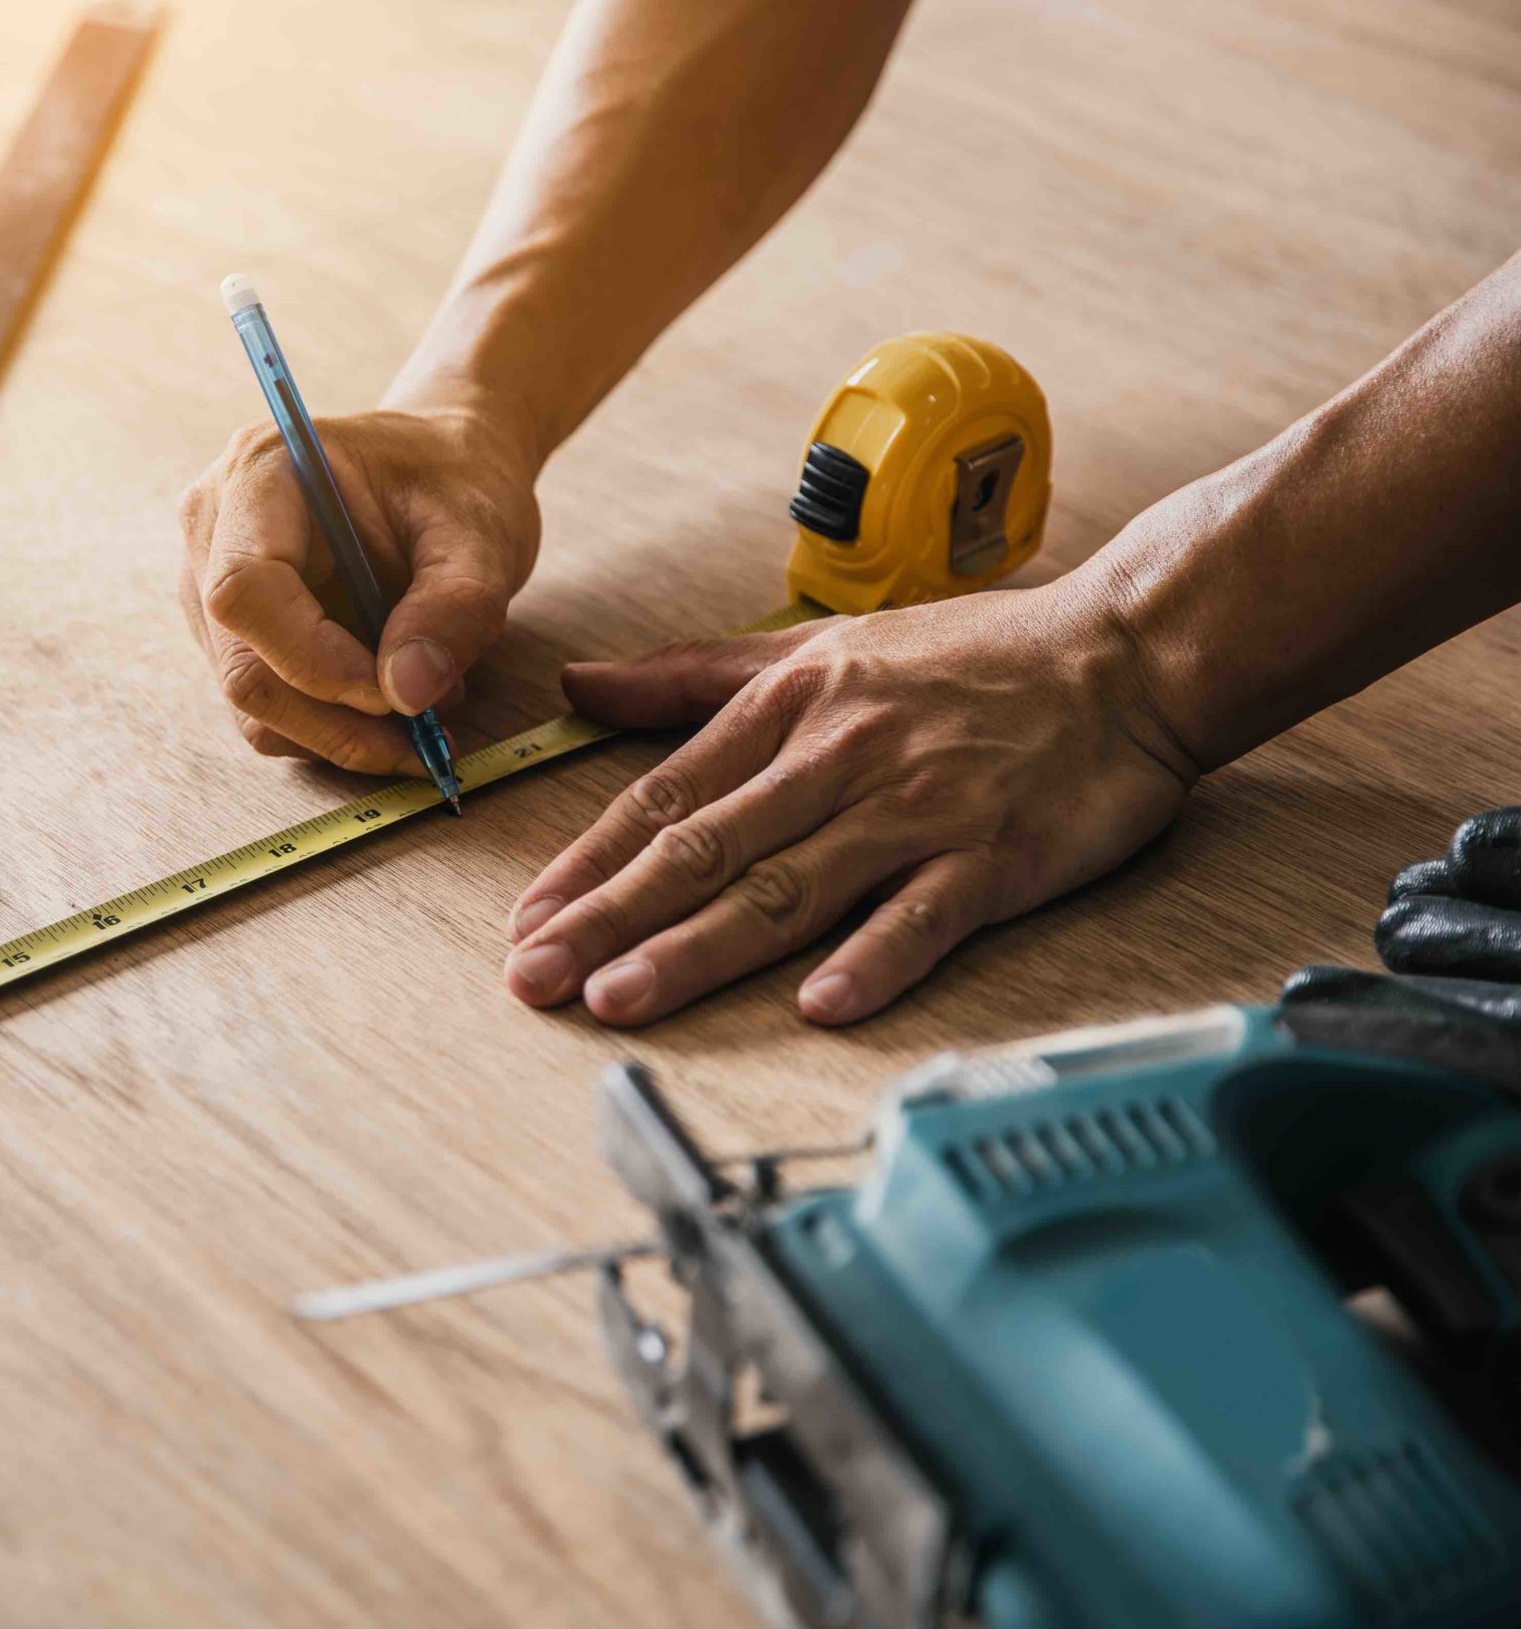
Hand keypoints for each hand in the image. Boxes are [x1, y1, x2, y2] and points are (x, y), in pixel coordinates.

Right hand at [176, 407, 539, 772]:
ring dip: (338, 732)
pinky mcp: (232, 632)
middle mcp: (215, 526)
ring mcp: (210, 582)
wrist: (444, 468)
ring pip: (251, 701)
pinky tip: (392, 700)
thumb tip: (409, 695)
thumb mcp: (481, 533)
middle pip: (241, 664)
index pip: (246, 589)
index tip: (396, 693)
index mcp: (261, 469)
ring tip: (423, 708)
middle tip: (422, 740)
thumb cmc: (457, 478)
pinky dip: (331, 728)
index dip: (313, 659)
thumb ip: (455, 607)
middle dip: (333, 720)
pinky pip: (266, 707)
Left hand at [502, 582, 1198, 1024]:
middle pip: (704, 851)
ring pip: (789, 888)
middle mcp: (839, 758)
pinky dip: (874, 958)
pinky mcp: (996, 856)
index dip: (588, 863)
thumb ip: (691, 676)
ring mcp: (917, 811)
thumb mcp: (816, 646)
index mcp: (789, 709)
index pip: (664, 799)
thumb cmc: (972, 657)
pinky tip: (820, 1004)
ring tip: (620, 998)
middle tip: (533, 979)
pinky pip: (924, 914)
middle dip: (608, 919)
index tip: (524, 919)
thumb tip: (579, 683)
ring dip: (699, 948)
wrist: (1128, 653)